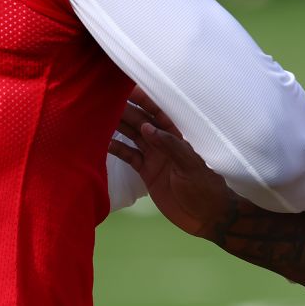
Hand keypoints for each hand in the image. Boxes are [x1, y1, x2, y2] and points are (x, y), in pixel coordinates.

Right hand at [110, 88, 242, 239]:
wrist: (206, 216)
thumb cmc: (204, 189)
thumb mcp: (190, 166)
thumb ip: (171, 147)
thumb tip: (147, 127)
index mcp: (177, 138)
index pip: (159, 113)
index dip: (145, 100)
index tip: (126, 89)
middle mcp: (164, 143)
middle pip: (141, 122)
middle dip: (125, 111)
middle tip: (103, 101)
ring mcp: (154, 157)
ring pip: (133, 136)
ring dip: (118, 127)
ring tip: (97, 117)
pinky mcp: (147, 172)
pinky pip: (129, 156)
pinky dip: (117, 149)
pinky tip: (102, 142)